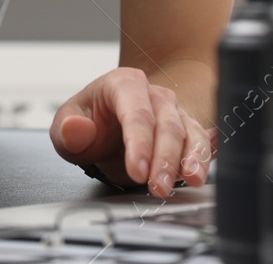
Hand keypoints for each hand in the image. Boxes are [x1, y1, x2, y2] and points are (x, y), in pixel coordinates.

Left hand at [48, 67, 217, 198]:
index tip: (137, 170)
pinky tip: (203, 169)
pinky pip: (203, 143)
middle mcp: (155, 95)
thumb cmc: (89, 121)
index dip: (139, 142)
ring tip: (191, 179)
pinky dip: (205, 157)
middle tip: (158, 187)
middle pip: (167, 125)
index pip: (136, 112)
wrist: (108, 123)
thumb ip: (68, 129)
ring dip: (192, 159)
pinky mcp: (188, 132)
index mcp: (124, 84)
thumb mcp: (66, 125)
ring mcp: (175, 113)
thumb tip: (77, 129)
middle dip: (165, 159)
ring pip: (190, 133)